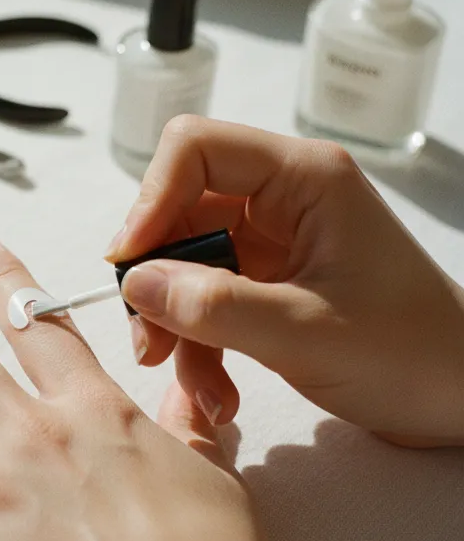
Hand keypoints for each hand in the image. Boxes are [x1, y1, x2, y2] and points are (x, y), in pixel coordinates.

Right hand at [106, 116, 463, 446]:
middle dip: (158, 279)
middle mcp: (282, 197)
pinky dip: (200, 342)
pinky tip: (217, 390)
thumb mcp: (306, 333)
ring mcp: (273, 238)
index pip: (196, 150)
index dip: (151, 199)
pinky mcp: (267, 278)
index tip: (129, 264)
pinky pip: (205, 296)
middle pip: (180, 211)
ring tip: (194, 384)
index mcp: (303, 179)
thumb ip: (215, 306)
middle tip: (148, 342)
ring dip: (176, 323)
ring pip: (185, 261)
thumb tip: (135, 284)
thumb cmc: (412, 353)